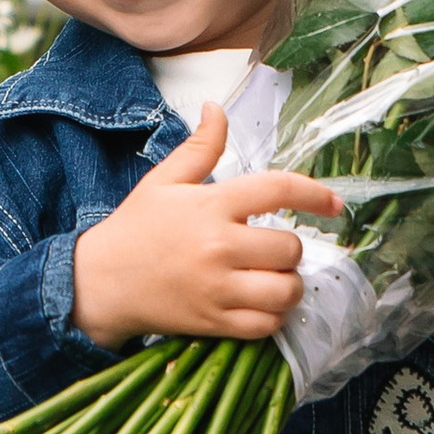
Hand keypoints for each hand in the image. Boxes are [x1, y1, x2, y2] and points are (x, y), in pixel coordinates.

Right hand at [72, 107, 344, 347]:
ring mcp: (217, 288)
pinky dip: (273, 317)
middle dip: (291, 249)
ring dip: (289, 286)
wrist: (99, 282)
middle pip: (289, 248)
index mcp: (211, 205)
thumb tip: (217, 108)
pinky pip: (266, 325)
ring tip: (274, 279)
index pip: (278, 190)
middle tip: (272, 250)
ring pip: (285, 290)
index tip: (335, 204)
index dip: (315, 194)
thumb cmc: (135, 228)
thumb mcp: (164, 180)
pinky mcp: (213, 322)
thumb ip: (200, 147)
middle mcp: (219, 246)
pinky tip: (262, 305)